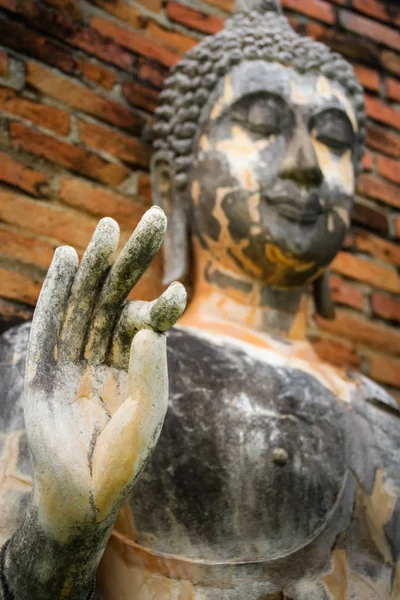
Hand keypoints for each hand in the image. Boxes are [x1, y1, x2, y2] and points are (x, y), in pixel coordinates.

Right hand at [24, 208, 185, 542]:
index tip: (177, 292)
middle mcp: (105, 358)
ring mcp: (73, 361)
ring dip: (96, 266)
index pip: (148, 324)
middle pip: (117, 300)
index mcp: (135, 370)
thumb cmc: (121, 464)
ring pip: (85, 304)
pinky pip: (51, 324)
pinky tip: (68, 260)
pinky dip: (57, 292)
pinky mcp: (44, 371)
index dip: (161, 303)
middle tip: (153, 216)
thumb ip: (149, 373)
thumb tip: (149, 326)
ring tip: (108, 227)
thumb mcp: (145, 418)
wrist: (81, 501)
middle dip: (132, 262)